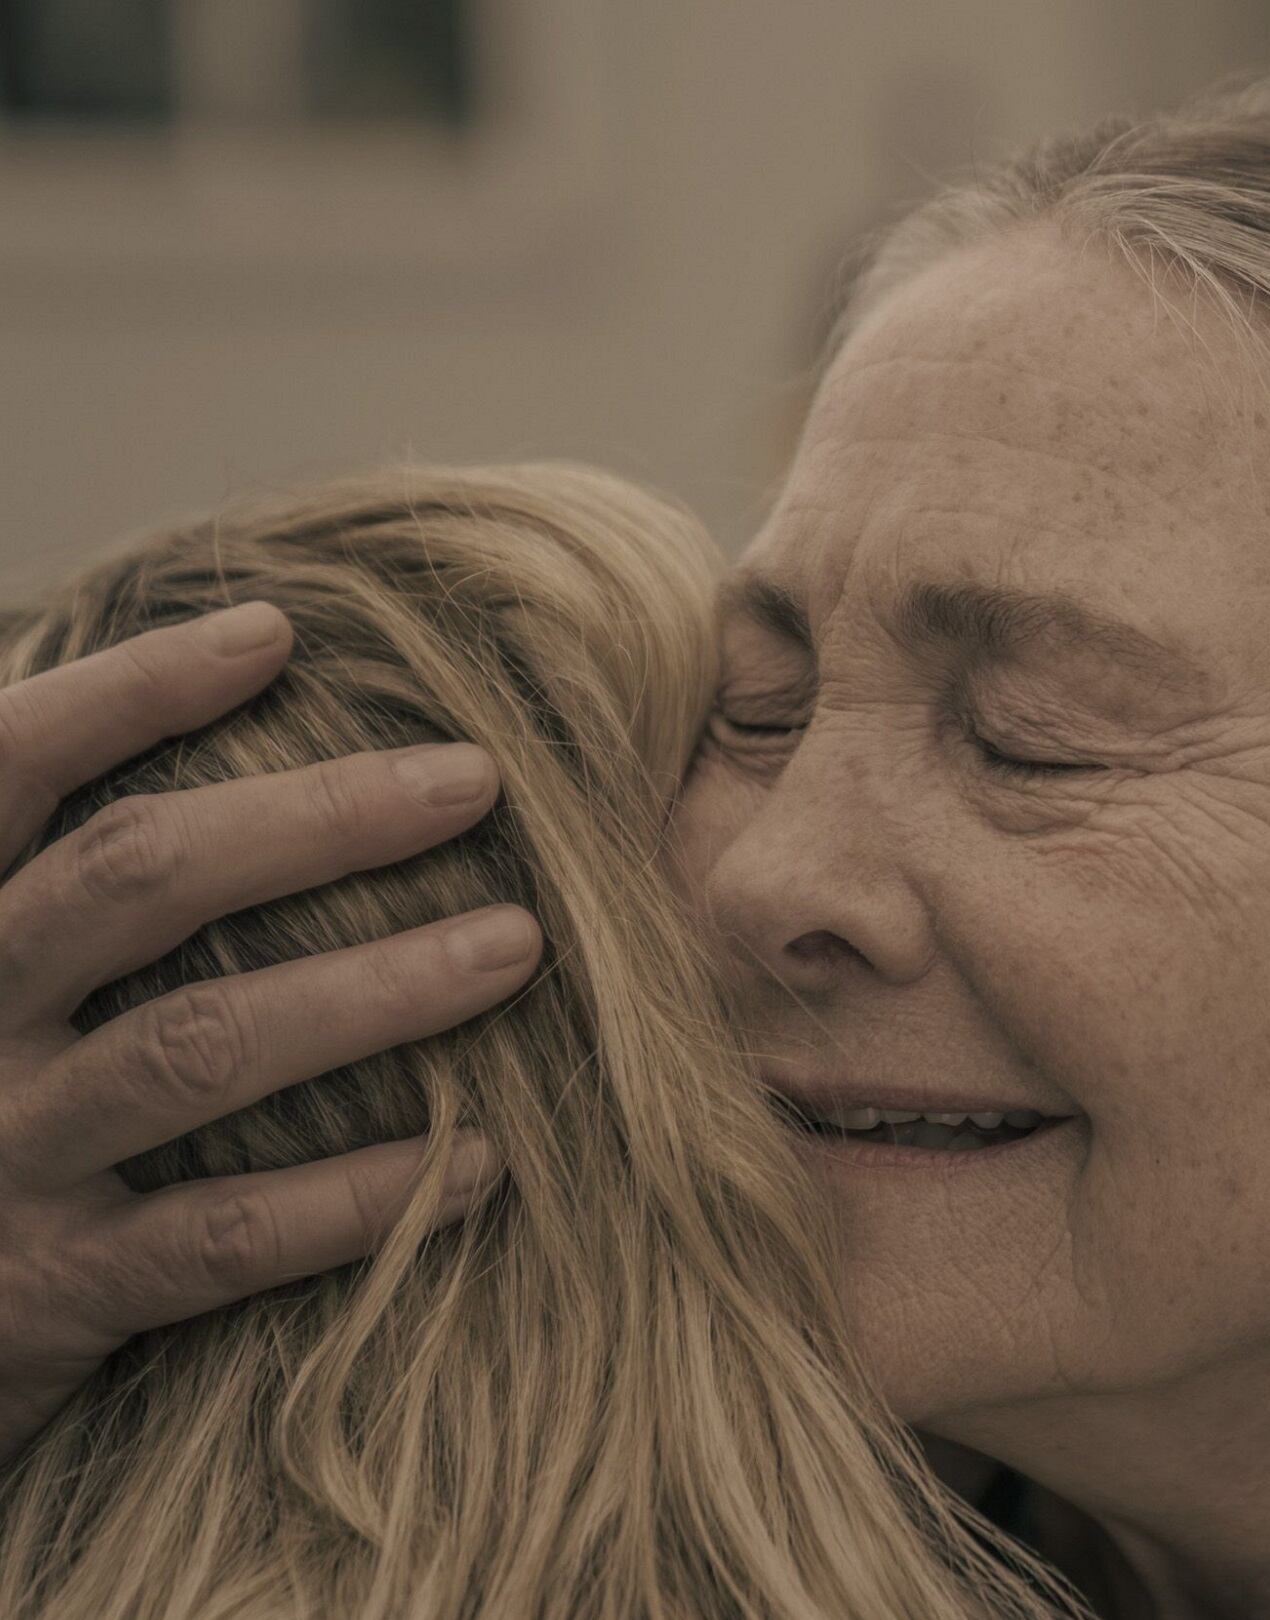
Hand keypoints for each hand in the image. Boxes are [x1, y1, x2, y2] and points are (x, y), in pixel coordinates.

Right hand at [0, 602, 536, 1465]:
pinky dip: (358, 1195)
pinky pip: (224, 1236)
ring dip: (370, 989)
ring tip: (516, 944)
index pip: (13, 767)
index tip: (275, 633)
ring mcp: (4, 1155)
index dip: (130, 691)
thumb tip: (251, 753)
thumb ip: (77, 896)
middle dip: (314, 819)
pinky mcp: (53, 1293)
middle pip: (134, 877)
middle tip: (475, 779)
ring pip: (196, 1046)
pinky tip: (483, 1160)